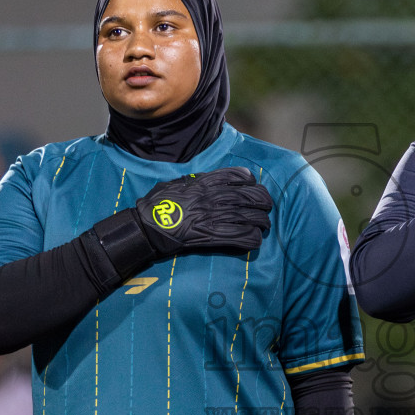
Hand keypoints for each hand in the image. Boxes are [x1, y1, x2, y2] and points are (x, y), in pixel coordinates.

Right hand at [132, 168, 273, 257]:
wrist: (147, 226)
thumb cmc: (158, 204)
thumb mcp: (177, 183)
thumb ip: (196, 181)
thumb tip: (208, 180)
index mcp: (204, 182)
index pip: (236, 175)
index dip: (249, 179)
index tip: (252, 183)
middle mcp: (212, 197)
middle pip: (249, 196)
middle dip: (263, 201)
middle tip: (267, 206)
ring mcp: (213, 216)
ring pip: (248, 216)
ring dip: (261, 221)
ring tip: (265, 224)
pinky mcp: (211, 236)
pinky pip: (239, 236)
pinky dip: (252, 238)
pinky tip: (256, 239)